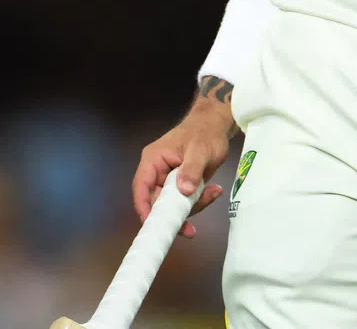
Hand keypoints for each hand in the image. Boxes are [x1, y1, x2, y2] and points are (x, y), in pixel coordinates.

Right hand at [132, 97, 234, 238]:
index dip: (144, 208)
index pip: (141, 186)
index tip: (155, 227)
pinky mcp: (180, 185)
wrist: (215, 126)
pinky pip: (184, 201)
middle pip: (157, 201)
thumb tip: (183, 192)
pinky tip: (213, 191)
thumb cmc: (204, 133)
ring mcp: (169, 179)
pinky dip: (198, 201)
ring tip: (212, 192)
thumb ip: (191, 170)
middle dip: (174, 214)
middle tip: (191, 229)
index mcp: (153, 159)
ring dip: (192, 206)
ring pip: (172, 205)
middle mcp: (157, 171)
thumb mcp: (199, 150)